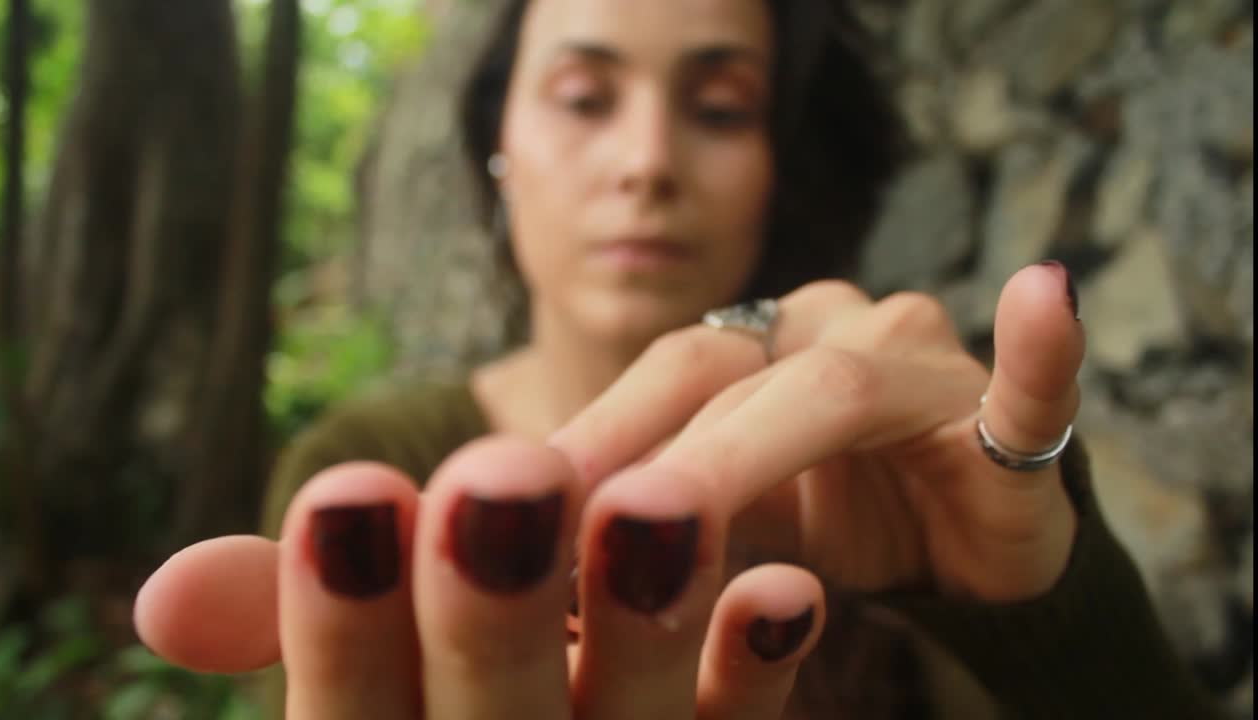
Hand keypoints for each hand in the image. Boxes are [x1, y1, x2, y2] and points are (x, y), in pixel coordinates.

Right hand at [135, 437, 825, 718]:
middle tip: (503, 480)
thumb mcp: (358, 676)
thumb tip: (163, 588)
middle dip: (492, 605)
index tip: (352, 494)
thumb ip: (292, 624)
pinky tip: (785, 586)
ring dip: (646, 618)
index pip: (353, 710)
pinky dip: (752, 673)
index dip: (343, 615)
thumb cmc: (427, 704)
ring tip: (660, 499)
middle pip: (493, 718)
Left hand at [550, 263, 1084, 602]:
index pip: (668, 371)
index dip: (593, 430)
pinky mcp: (1010, 418)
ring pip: (835, 389)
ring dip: (753, 450)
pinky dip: (1039, 348)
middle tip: (565, 526)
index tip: (508, 501)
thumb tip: (521, 549)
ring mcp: (923, 363)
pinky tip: (1044, 296)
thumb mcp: (731, 520)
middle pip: (728, 373)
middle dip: (644, 454)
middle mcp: (833, 328)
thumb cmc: (834, 520)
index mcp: (762, 343)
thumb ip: (654, 514)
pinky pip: (1033, 379)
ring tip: (673, 510)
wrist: (965, 552)